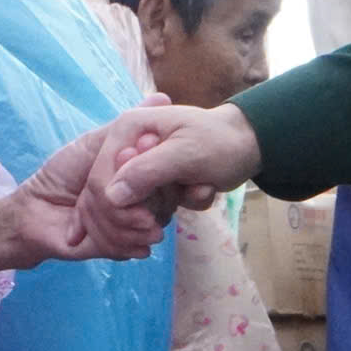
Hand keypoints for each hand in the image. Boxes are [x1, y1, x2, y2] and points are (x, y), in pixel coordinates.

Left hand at [15, 122, 167, 263]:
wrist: (35, 211)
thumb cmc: (63, 172)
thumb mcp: (95, 144)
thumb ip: (129, 129)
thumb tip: (163, 97)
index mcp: (144, 172)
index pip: (173, 170)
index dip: (163, 165)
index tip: (144, 150)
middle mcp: (147, 199)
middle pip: (167, 198)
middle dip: (135, 192)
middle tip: (102, 187)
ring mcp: (137, 225)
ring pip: (152, 224)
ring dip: (117, 218)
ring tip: (85, 212)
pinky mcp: (125, 248)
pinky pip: (135, 245)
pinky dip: (111, 238)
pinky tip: (86, 234)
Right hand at [80, 101, 259, 244]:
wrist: (249, 145)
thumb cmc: (219, 142)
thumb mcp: (186, 154)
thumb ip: (147, 171)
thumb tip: (111, 197)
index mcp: (129, 129)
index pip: (100, 178)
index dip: (117, 207)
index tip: (147, 221)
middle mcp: (128, 146)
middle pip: (112, 198)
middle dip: (146, 211)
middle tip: (174, 206)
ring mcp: (141, 165)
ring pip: (132, 208)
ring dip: (166, 210)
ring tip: (195, 190)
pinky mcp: (155, 182)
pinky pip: (153, 209)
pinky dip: (179, 208)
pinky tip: (201, 191)